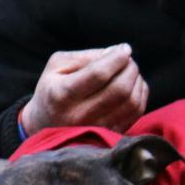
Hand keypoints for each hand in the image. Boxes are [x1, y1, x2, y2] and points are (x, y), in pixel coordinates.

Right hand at [21, 44, 148, 134]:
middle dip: (130, 68)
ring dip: (137, 81)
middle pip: (119, 89)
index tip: (124, 49)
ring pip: (131, 103)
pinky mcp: (108, 135)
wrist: (44, 125)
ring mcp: (95, 129)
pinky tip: (133, 86)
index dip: (117, 58)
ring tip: (130, 71)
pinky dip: (140, 95)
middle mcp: (78, 116)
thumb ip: (86, 56)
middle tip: (128, 60)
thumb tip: (117, 52)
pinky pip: (135, 114)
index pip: (98, 74)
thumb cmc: (52, 89)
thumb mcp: (57, 65)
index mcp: (61, 94)